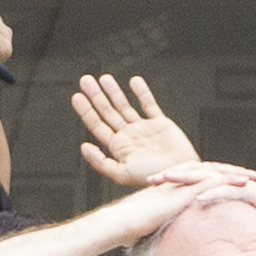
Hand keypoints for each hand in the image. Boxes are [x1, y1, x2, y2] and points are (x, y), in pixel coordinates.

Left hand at [72, 75, 199, 185]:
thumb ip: (100, 162)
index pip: (97, 125)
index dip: (86, 111)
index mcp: (117, 147)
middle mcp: (128, 136)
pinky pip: (149, 104)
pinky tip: (134, 81)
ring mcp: (143, 128)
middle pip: (107, 112)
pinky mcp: (160, 123)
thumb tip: (84, 146)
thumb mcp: (121, 174)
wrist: (179, 174)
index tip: (77, 97)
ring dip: (114, 92)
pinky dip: (142, 93)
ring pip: (125, 106)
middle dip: (96, 96)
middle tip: (85, 80)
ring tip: (104, 78)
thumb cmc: (151, 178)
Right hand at [107, 163, 255, 244]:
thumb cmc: (126, 229)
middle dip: (228, 172)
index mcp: (169, 189)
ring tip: (251, 177)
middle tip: (247, 175)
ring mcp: (180, 185)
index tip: (227, 183)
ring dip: (234, 173)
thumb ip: (154, 229)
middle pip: (208, 172)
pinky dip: (228, 180)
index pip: (195, 180)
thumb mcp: (145, 227)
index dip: (213, 180)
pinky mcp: (183, 191)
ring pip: (213, 173)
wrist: (119, 223)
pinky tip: (242, 182)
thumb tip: (154, 242)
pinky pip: (210, 181)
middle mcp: (176, 183)